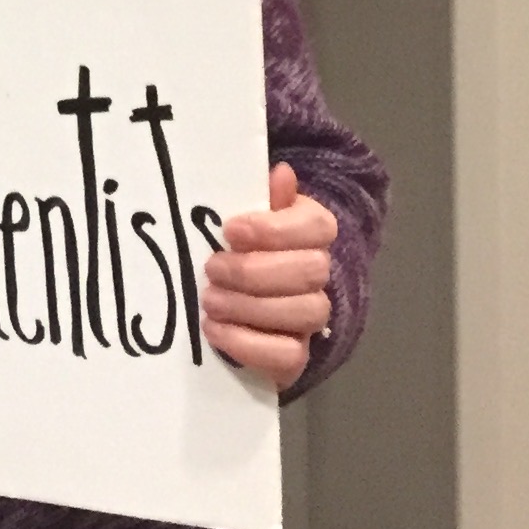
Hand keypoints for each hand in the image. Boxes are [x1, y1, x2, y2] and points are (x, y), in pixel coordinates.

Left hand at [202, 163, 338, 390]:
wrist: (240, 306)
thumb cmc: (240, 248)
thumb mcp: (244, 218)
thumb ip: (260, 196)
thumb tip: (281, 172)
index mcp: (310, 232)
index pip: (317, 227)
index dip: (275, 230)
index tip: (231, 231)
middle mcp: (319, 275)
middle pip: (310, 272)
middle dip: (254, 271)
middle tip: (212, 269)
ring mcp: (310, 319)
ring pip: (304, 312)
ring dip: (249, 307)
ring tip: (209, 301)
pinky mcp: (295, 357)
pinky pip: (288, 356)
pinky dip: (248, 344)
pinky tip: (214, 330)